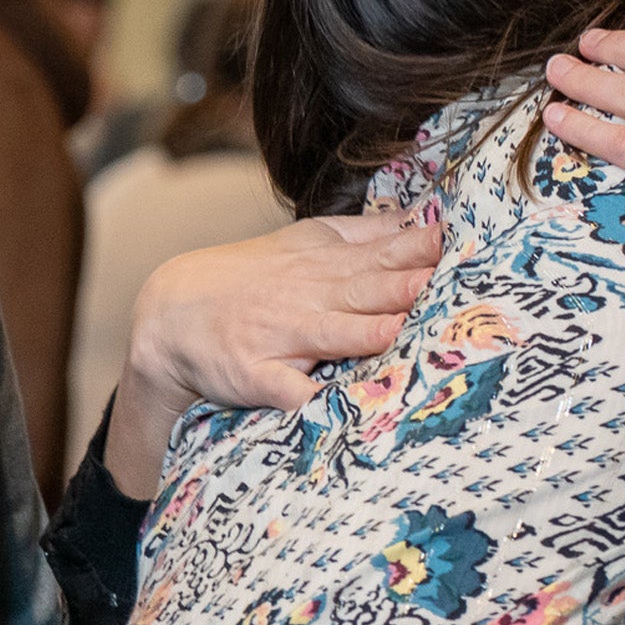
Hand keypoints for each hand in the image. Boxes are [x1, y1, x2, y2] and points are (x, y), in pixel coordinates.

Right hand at [107, 214, 440, 497]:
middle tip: (443, 280)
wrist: (170, 313)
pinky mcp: (252, 375)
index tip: (454, 242)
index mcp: (323, 265)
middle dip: (401, 285)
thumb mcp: (303, 243)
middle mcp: (305, 298)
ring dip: (362, 332)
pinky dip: (301, 396)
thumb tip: (418, 219)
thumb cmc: (252, 279)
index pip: (378, 255)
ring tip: (397, 329)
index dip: (415, 251)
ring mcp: (277, 336)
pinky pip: (280, 389)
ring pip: (327, 334)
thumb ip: (361, 234)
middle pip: (361, 290)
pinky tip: (325, 405)